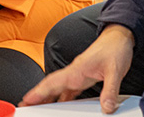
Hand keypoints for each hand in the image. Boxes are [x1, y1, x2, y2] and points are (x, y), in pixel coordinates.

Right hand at [20, 24, 134, 114]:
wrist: (119, 36)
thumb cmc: (115, 48)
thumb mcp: (115, 71)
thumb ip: (110, 90)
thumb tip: (106, 107)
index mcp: (77, 69)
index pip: (53, 82)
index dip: (39, 91)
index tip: (27, 99)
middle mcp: (74, 72)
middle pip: (51, 86)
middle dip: (37, 96)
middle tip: (24, 106)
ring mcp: (78, 74)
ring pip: (58, 88)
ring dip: (47, 97)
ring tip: (37, 107)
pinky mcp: (84, 77)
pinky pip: (68, 89)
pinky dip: (61, 97)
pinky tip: (59, 105)